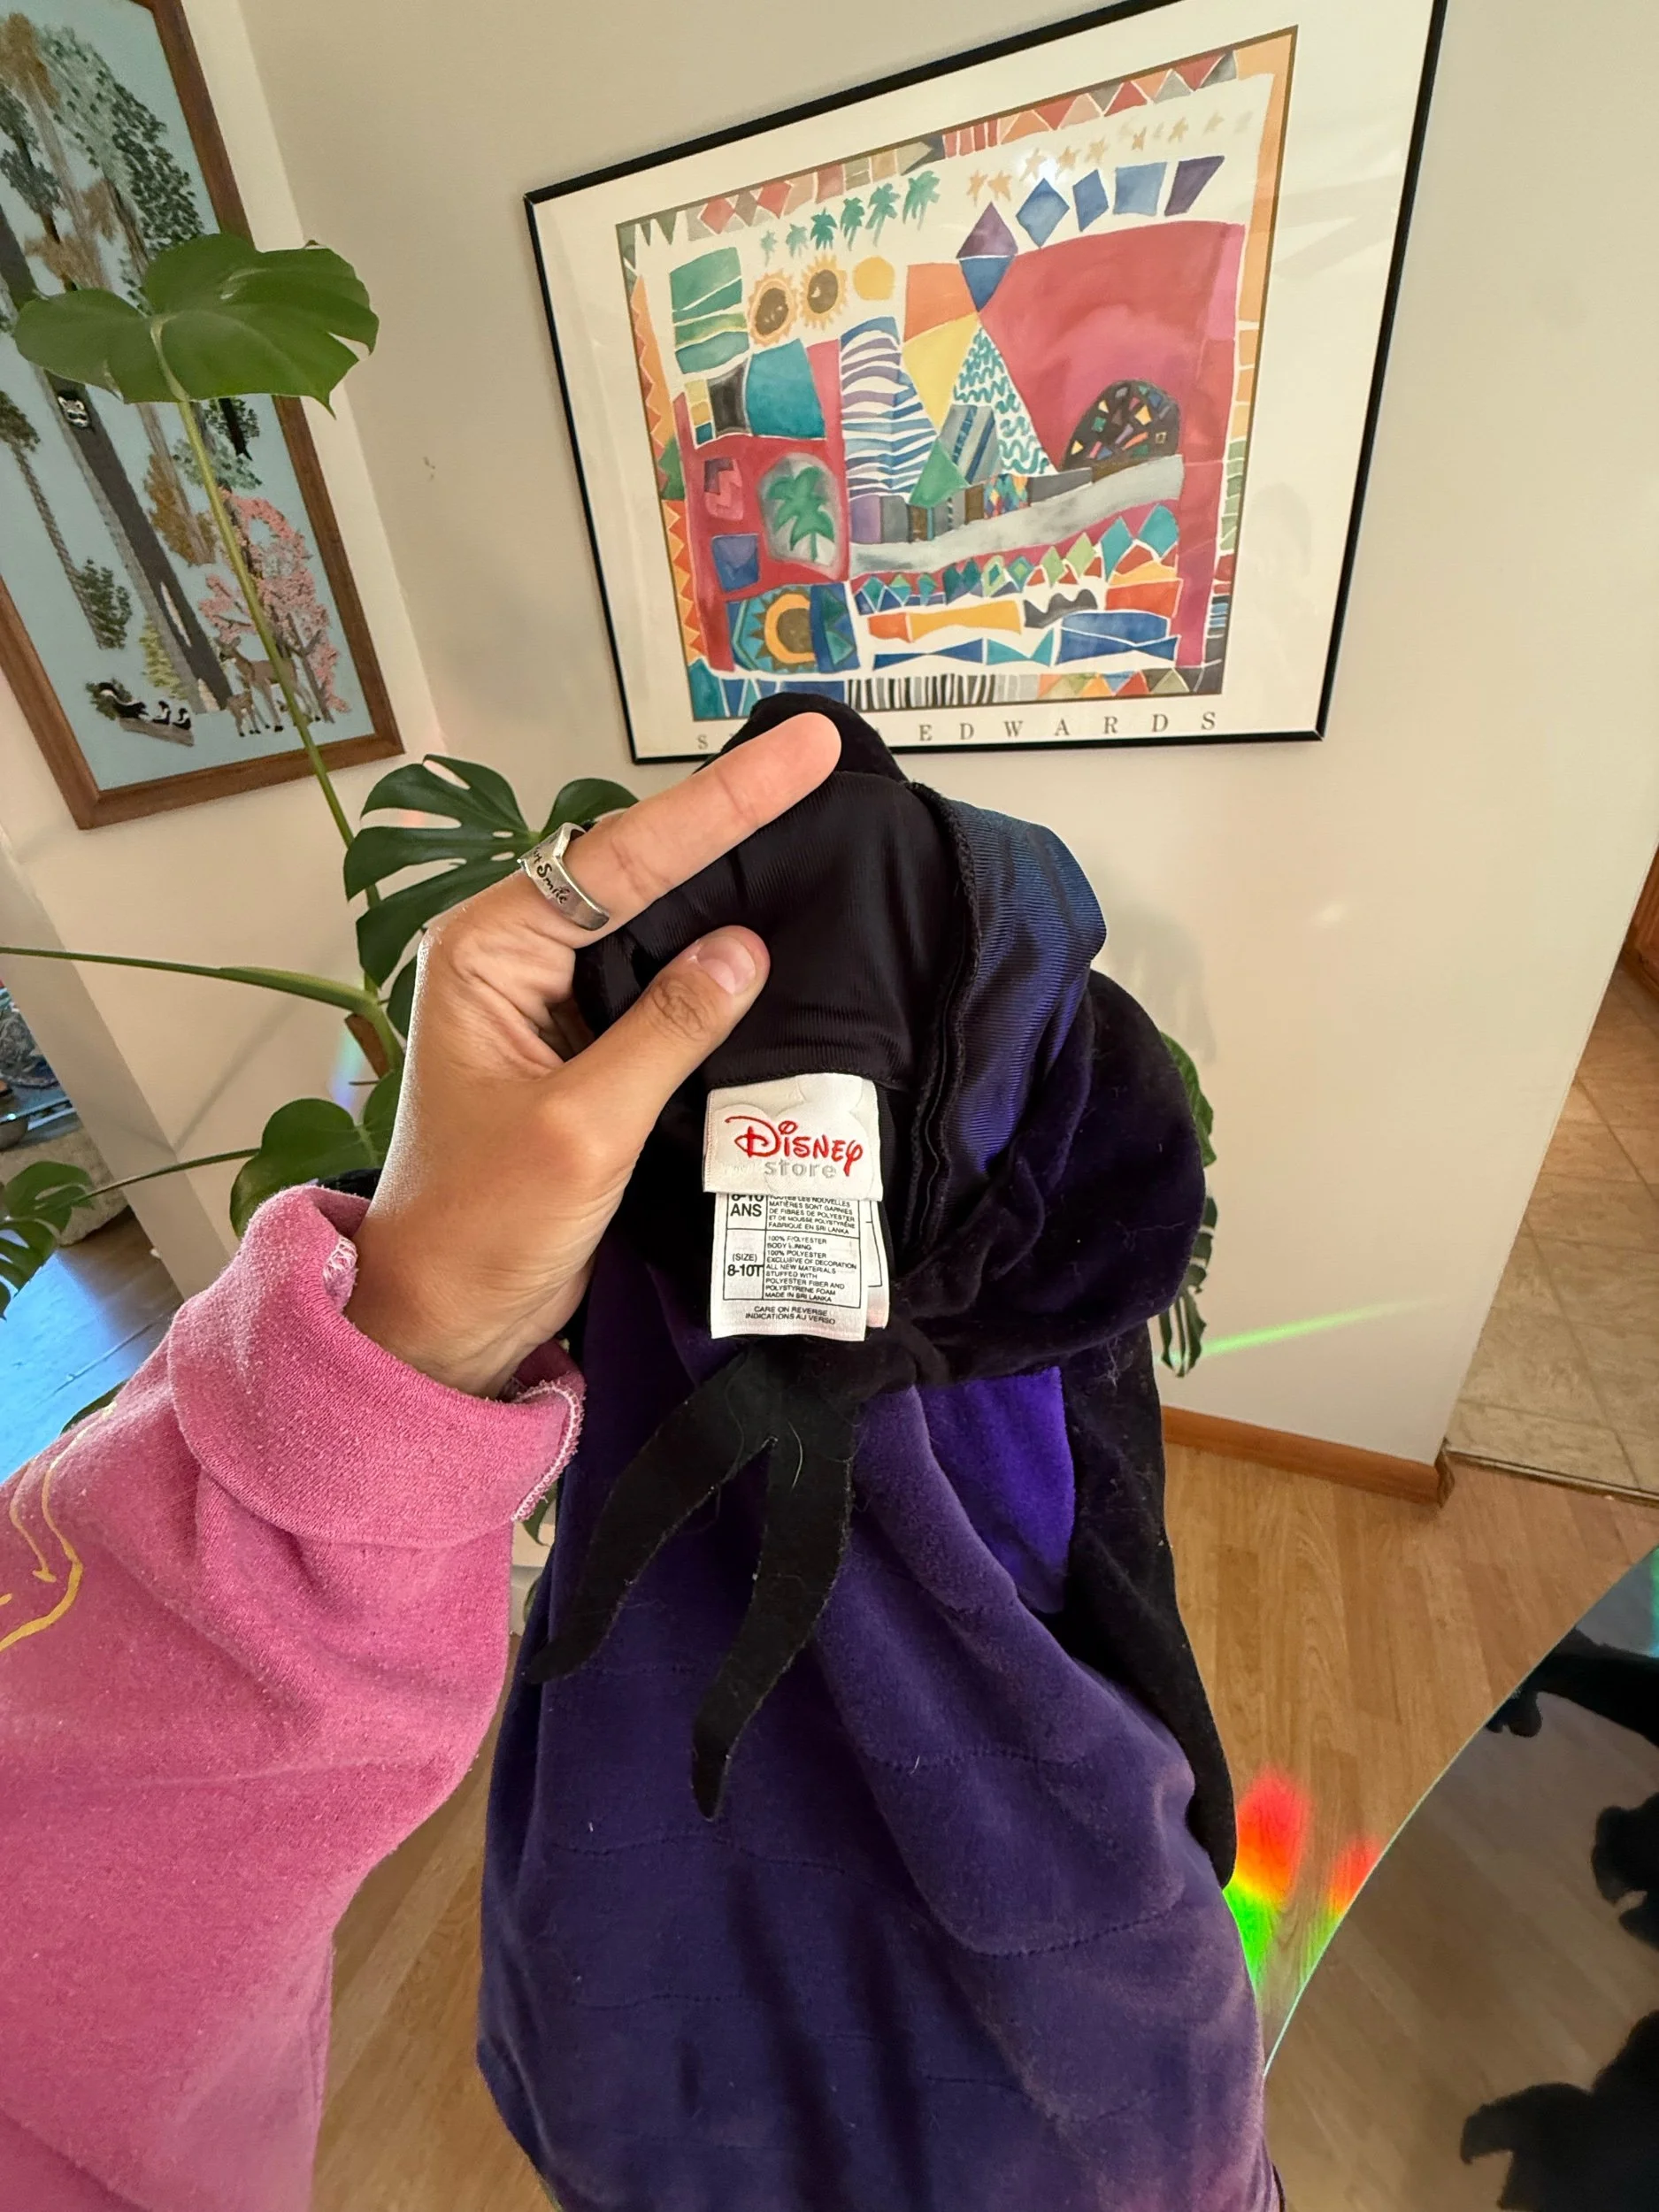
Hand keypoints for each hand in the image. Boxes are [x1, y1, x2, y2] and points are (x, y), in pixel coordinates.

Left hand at [344, 714, 840, 1395]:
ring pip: (651, 912)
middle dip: (726, 816)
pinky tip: (773, 921)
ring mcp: (547, 996)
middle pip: (635, 864)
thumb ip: (665, 1031)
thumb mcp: (584, 1126)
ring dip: (725, 873)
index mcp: (487, 951)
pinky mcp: (581, 1041)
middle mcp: (512, 954)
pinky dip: (714, 948)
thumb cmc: (489, 1223)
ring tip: (810, 809)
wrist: (449, 1314)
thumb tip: (746, 947)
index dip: (721, 803)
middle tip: (816, 760)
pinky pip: (658, 973)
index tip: (802, 751)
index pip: (620, 859)